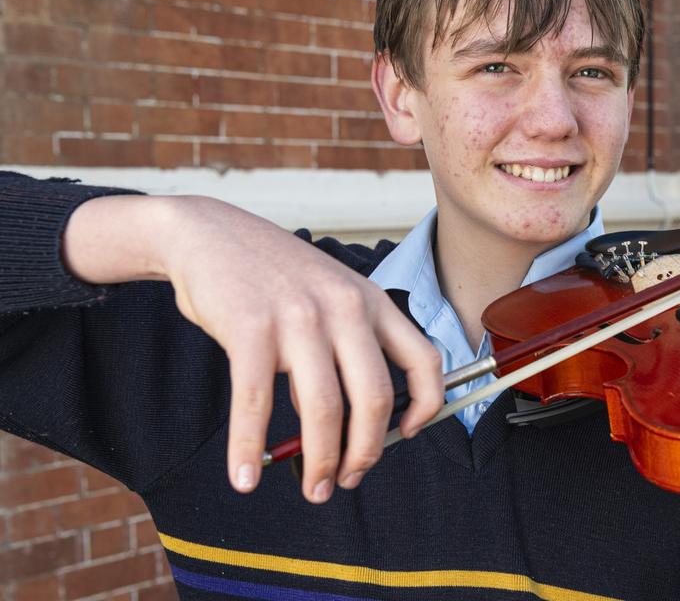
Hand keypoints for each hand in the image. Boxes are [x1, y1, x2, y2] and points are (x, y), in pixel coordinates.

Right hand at [67, 195, 442, 502]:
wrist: (208, 234)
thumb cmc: (274, 276)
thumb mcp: (331, 293)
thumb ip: (351, 342)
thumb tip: (357, 420)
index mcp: (372, 302)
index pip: (424, 360)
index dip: (426, 405)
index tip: (409, 433)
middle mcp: (344, 308)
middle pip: (374, 397)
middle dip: (365, 452)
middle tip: (349, 481)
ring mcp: (298, 318)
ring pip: (323, 408)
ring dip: (321, 461)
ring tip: (314, 489)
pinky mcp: (250, 329)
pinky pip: (256, 403)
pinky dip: (249, 449)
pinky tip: (246, 477)